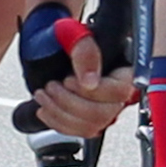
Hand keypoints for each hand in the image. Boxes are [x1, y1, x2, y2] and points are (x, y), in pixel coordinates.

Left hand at [20, 11, 135, 138]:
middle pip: (103, 114)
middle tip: (51, 86)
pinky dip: (56, 123)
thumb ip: (85, 52)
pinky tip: (44, 109)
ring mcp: (103, 107)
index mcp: (122, 70)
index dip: (93, 90)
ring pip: (90, 126)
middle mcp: (116, 92)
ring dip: (59, 113)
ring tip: (43, 95)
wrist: (50, 43)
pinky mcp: (87, 118)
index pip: (120, 91)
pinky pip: (77, 132)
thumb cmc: (66, 35)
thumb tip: (91, 82)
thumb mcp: (74, 34)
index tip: (68, 79)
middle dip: (69, 103)